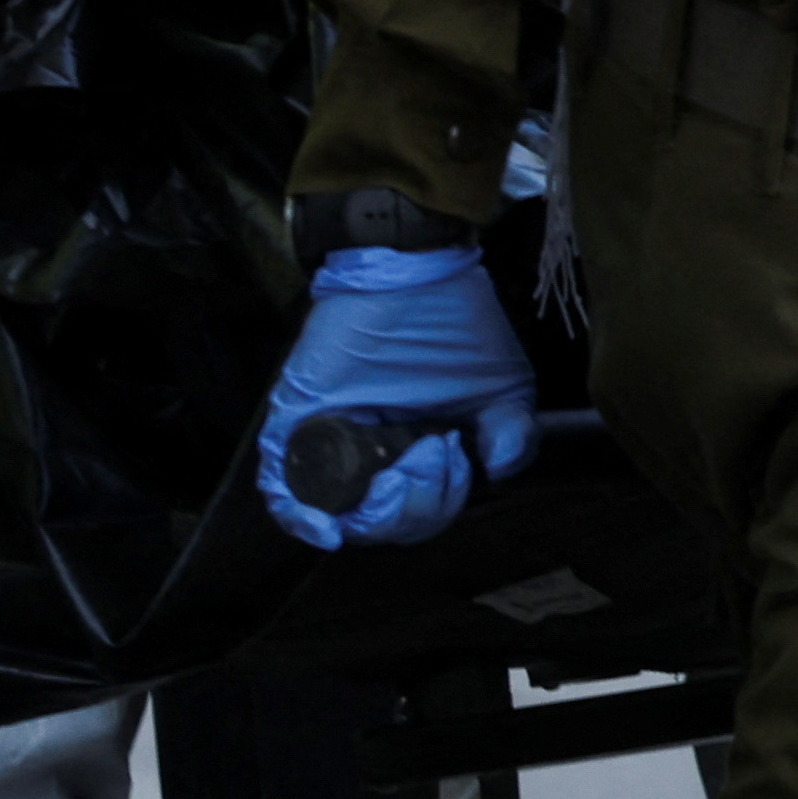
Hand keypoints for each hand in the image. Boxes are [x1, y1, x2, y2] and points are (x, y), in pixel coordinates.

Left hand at [253, 244, 539, 551]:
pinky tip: (330, 528)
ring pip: (336, 517)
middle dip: (417, 507)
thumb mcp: (503, 389)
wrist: (411, 269)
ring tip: (404, 470)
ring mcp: (327, 443)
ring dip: (376, 515)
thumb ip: (513, 436)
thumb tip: (499, 473)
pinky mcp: (294, 424)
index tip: (459, 456)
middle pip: (380, 524)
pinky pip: (284, 490)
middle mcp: (367, 456)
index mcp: (414, 454)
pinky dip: (303, 519)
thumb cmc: (454, 324)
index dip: (440, 504)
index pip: (418, 514)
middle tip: (437, 452)